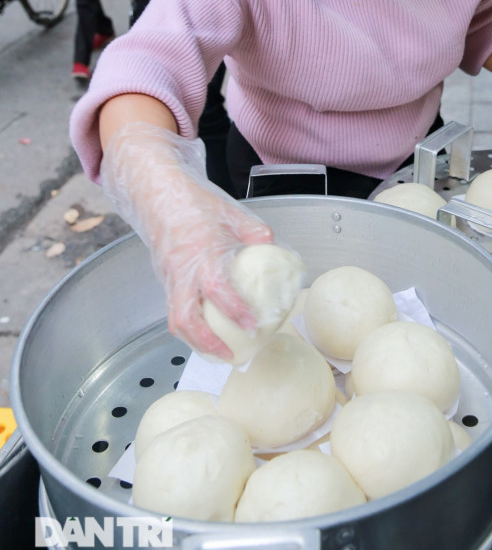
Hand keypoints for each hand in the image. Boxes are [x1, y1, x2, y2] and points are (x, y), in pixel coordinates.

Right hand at [159, 190, 273, 358]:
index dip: (234, 310)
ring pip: (175, 320)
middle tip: (229, 355)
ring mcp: (170, 277)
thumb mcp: (230, 212)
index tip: (251, 325)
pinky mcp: (165, 280)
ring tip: (217, 352)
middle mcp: (182, 271)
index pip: (216, 288)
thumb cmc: (193, 202)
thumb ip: (254, 231)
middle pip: (186, 318)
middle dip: (207, 342)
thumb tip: (275, 247)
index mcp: (201, 253)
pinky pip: (172, 310)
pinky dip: (188, 327)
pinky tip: (204, 333)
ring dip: (195, 342)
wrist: (158, 194)